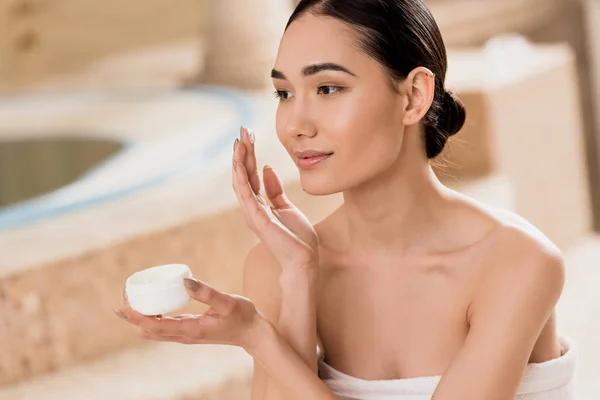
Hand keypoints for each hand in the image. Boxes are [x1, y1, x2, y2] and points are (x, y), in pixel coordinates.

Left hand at [114, 277, 267, 351]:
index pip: (155, 326)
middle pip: (149, 330)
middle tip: (123, 297)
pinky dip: (152, 318)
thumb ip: (207, 292)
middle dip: (133, 317)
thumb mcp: (228, 302)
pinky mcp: (190, 332)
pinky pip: (164, 328)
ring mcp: (186, 335)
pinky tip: (151, 307)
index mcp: (191, 330)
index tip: (123, 304)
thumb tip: (185, 280)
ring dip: (141, 318)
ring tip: (130, 301)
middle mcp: (185, 336)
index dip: (136, 316)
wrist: (254, 334)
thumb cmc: (243, 317)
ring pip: (155, 331)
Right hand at [232, 126, 318, 269]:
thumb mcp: (287, 207)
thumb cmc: (297, 238)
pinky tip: (239, 161)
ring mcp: (252, 213)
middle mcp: (252, 207)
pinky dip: (241, 176)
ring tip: (240, 140)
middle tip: (242, 130)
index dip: (249, 154)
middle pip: (243, 174)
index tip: (249, 135)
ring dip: (239, 160)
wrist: (304, 260)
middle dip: (243, 151)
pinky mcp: (257, 218)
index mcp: (260, 204)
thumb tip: (267, 168)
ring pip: (241, 180)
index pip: (251, 174)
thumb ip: (275, 189)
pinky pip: (246, 193)